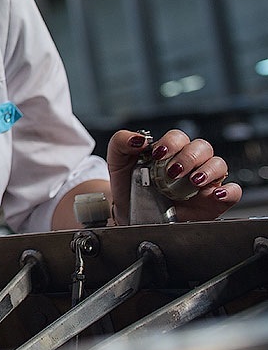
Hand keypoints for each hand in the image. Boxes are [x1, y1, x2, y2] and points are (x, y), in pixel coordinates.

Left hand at [106, 129, 240, 224]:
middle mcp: (190, 162)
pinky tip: (216, 194)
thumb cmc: (128, 183)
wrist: (130, 212)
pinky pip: (232, 192)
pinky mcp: (213, 201)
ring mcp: (203, 181)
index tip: (158, 154)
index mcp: (170, 150)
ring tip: (192, 181)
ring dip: (207, 170)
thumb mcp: (117, 160)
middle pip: (202, 147)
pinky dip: (229, 191)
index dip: (171, 143)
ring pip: (219, 164)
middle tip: (173, 172)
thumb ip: (121, 141)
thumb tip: (139, 139)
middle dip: (189, 157)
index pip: (179, 137)